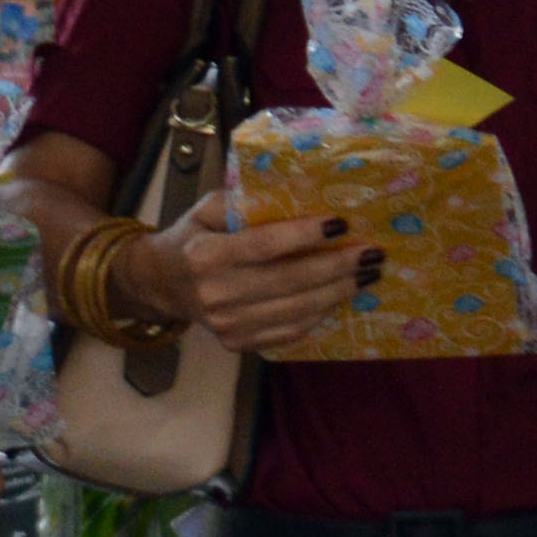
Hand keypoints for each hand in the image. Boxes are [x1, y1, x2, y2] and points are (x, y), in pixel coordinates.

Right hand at [134, 195, 367, 356]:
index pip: (265, 245)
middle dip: (338, 267)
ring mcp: (227, 326)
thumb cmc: (194, 237)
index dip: (306, 236)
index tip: (343, 224)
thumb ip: (244, 201)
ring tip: (368, 274)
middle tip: (372, 254)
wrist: (164, 285)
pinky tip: (341, 295)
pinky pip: (290, 331)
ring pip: (297, 310)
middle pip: (290, 281)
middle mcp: (215, 295)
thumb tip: (299, 192)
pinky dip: (321, 314)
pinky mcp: (239, 344)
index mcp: (205, 255)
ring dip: (339, 292)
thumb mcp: (208, 209)